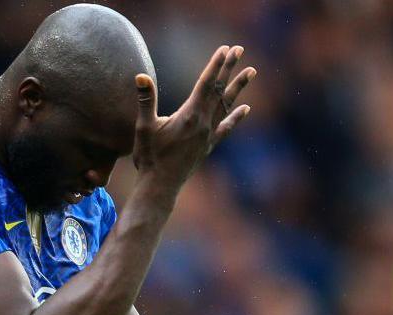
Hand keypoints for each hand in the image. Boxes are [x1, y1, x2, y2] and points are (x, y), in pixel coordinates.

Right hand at [132, 45, 255, 192]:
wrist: (160, 187)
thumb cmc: (149, 158)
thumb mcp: (143, 127)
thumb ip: (146, 101)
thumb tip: (141, 76)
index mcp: (190, 115)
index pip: (205, 84)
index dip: (215, 65)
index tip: (225, 49)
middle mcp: (204, 123)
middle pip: (219, 90)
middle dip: (229, 68)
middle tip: (239, 49)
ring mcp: (208, 135)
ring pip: (227, 105)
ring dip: (238, 87)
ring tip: (251, 72)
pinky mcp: (208, 146)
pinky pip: (226, 128)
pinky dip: (236, 117)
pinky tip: (245, 109)